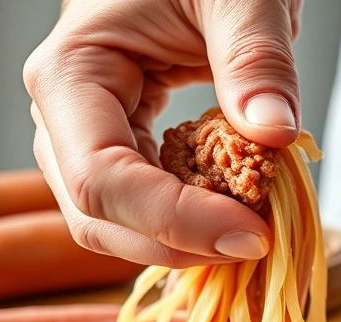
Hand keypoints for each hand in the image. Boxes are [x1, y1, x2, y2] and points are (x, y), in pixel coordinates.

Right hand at [23, 0, 303, 266]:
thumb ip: (256, 57)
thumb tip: (273, 131)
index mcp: (74, 70)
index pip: (103, 177)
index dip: (174, 221)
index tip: (252, 235)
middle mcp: (67, 111)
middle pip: (98, 215)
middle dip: (177, 243)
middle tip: (258, 243)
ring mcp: (92, 131)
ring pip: (116, 221)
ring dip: (183, 241)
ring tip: (252, 231)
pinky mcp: (126, 142)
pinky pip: (145, 202)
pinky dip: (191, 221)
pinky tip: (237, 215)